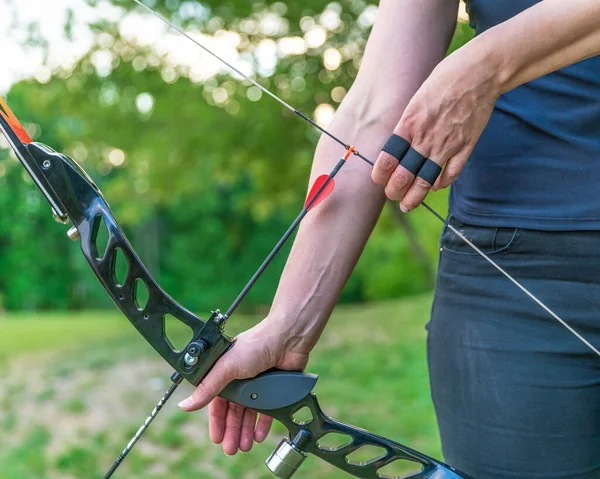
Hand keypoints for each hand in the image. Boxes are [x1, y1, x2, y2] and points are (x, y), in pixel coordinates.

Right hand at [178, 319, 308, 454]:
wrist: (286, 338)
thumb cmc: (255, 345)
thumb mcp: (226, 368)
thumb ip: (207, 388)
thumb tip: (184, 404)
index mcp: (225, 372)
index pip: (217, 401)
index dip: (216, 420)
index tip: (216, 437)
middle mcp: (241, 379)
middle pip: (234, 410)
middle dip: (232, 430)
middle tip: (230, 448)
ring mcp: (258, 383)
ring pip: (250, 412)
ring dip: (246, 430)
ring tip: (244, 446)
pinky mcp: (275, 387)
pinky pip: (268, 410)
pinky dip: (263, 423)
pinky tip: (259, 435)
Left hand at [372, 47, 500, 211]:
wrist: (480, 72)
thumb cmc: (445, 79)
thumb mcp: (416, 99)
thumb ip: (407, 124)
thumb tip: (398, 144)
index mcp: (409, 124)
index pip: (387, 158)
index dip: (380, 174)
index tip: (378, 179)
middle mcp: (425, 138)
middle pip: (404, 175)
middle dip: (394, 190)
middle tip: (392, 195)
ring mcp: (447, 144)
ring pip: (425, 181)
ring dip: (414, 197)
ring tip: (407, 205)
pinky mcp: (466, 146)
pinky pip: (451, 173)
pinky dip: (441, 183)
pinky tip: (434, 187)